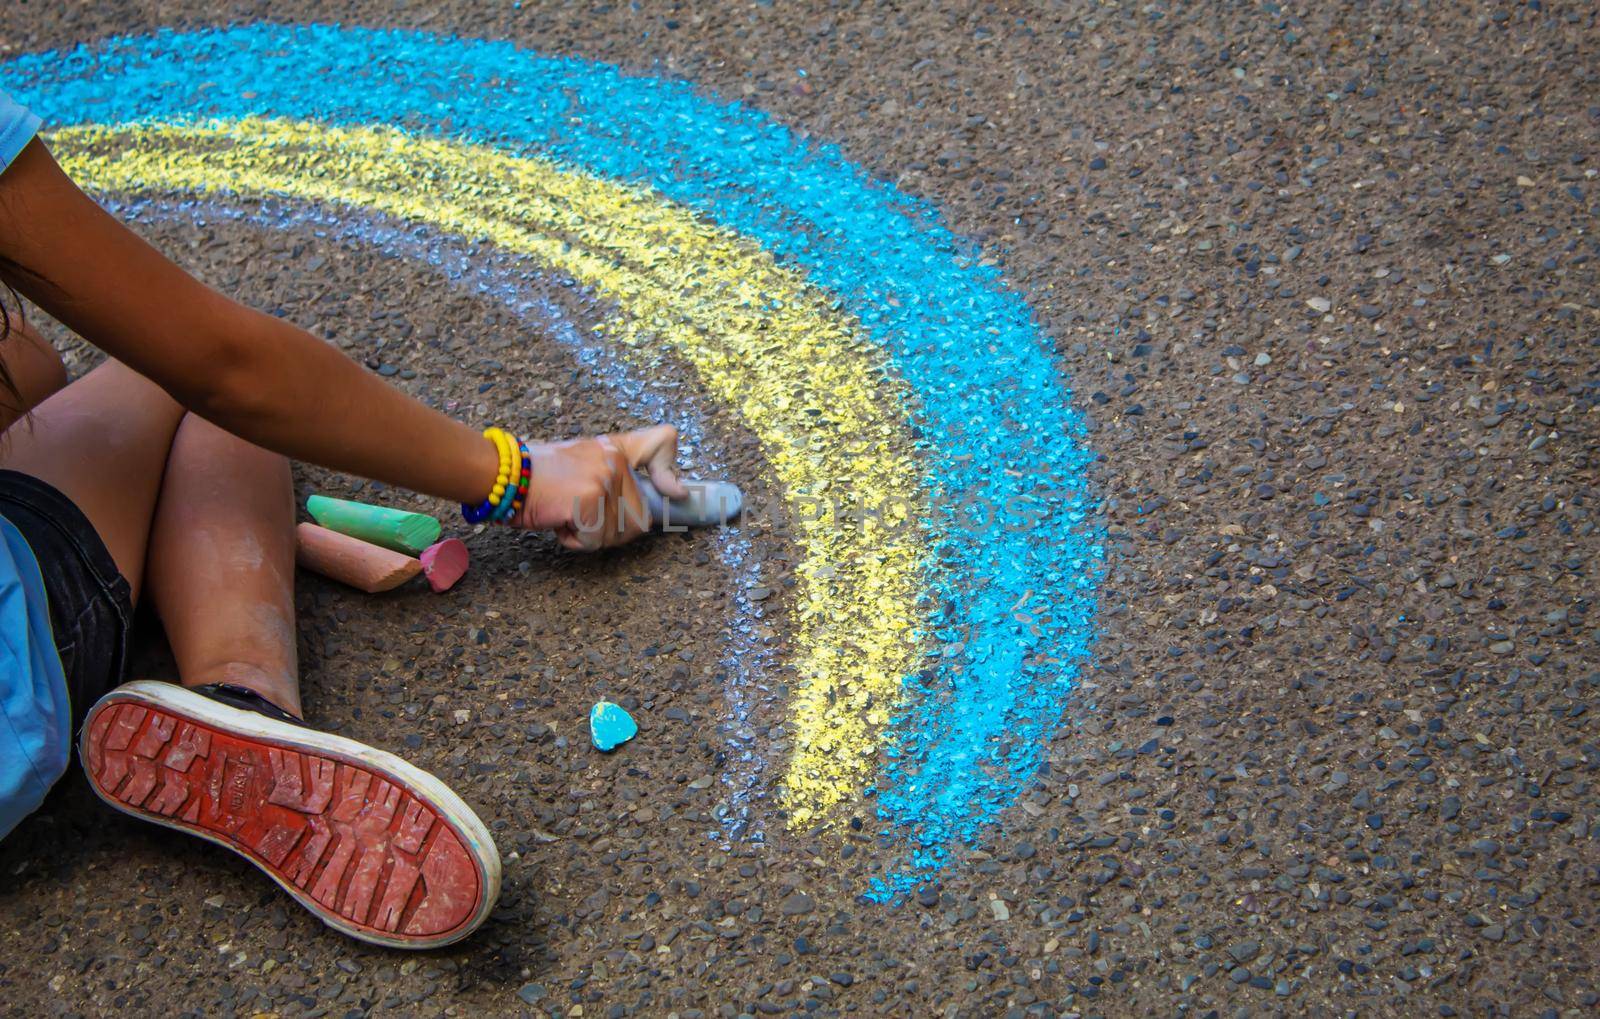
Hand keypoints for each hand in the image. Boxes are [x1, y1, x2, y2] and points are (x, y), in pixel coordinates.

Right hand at [514, 424, 686, 549]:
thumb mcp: (582, 464)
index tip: (678, 494)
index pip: (662, 442)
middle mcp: (614, 460)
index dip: (671, 474)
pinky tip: (557, 521)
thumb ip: (618, 476)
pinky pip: (595, 539)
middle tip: (581, 516)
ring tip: (566, 514)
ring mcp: (604, 478)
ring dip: (590, 536)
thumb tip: (670, 495)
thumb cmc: (538, 477)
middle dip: (612, 530)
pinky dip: (574, 540)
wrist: (500, 475)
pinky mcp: (590, 498)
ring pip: (617, 534)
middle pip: (639, 519)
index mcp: (614, 448)